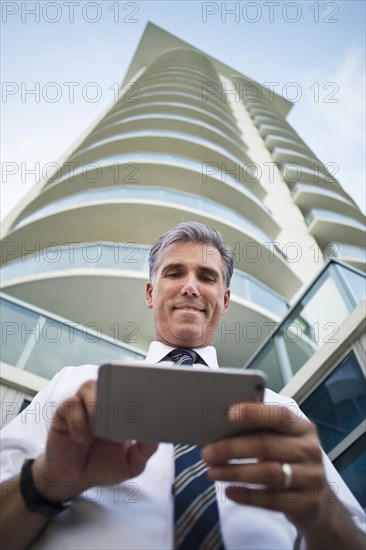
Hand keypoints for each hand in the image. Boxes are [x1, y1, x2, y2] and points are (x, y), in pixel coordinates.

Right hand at [32, 380, 157, 501]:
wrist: (74, 479)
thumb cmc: (103, 465)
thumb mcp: (131, 463)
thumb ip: (145, 449)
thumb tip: (156, 436)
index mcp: (120, 409)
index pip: (130, 389)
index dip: (137, 390)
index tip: (143, 403)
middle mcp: (101, 402)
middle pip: (109, 381)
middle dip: (117, 396)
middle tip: (121, 417)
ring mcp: (82, 406)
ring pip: (89, 387)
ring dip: (97, 406)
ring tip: (99, 429)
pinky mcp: (63, 414)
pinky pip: (70, 405)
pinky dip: (78, 421)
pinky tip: (81, 437)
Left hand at [201, 402, 330, 534]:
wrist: (317, 501)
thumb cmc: (288, 461)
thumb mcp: (282, 441)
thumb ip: (260, 431)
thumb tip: (221, 424)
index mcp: (302, 427)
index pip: (279, 415)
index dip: (254, 413)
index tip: (229, 415)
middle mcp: (310, 449)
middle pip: (266, 445)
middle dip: (232, 448)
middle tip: (207, 453)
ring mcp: (311, 477)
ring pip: (268, 472)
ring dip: (235, 472)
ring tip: (212, 472)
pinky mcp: (307, 503)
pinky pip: (272, 499)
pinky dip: (247, 496)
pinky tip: (230, 491)